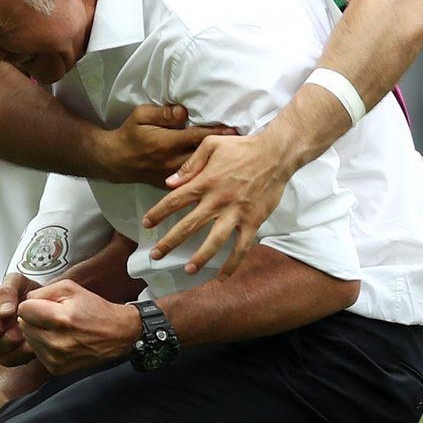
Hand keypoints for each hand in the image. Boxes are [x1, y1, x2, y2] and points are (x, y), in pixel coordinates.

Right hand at [0, 272, 36, 366]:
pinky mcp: (3, 357)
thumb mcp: (16, 281)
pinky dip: (22, 350)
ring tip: (26, 326)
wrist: (40, 307)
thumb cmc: (24, 292)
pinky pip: (9, 359)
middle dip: (6, 324)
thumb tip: (3, 310)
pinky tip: (30, 338)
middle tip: (20, 317)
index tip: (10, 307)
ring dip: (15, 336)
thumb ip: (7, 290)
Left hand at [17, 279, 141, 374]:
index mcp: (60, 319)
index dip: (33, 304)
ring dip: (37, 331)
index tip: (44, 305)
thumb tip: (25, 300)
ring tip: (57, 328)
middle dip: (34, 318)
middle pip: (23, 325)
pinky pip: (36, 352)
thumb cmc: (95, 311)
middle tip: (52, 316)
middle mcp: (56, 342)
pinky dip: (44, 344)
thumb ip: (43, 291)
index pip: (24, 309)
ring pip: (28, 339)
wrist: (116, 335)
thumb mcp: (71, 288)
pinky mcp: (56, 368)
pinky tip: (59, 339)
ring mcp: (55, 358)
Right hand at [95, 104, 236, 186]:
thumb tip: (183, 111)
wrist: (116, 161)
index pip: (197, 137)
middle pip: (205, 158)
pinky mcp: (171, 185)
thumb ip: (162, 113)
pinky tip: (221, 175)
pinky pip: (193, 182)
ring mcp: (172, 176)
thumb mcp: (140, 116)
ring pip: (201, 173)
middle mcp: (172, 162)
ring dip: (218, 167)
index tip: (235, 129)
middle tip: (246, 146)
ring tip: (239, 162)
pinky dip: (207, 178)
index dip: (217, 133)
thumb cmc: (129, 134)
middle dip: (224, 153)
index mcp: (166, 143)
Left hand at [142, 129, 290, 278]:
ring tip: (188, 270)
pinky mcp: (253, 221)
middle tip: (155, 255)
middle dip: (170, 242)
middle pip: (189, 225)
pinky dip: (232, 263)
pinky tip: (222, 277)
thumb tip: (169, 182)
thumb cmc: (242, 147)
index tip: (146, 224)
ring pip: (214, 241)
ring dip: (200, 258)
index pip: (175, 200)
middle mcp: (218, 200)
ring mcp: (236, 213)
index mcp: (205, 181)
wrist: (276, 154)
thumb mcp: (212, 145)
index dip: (158, 213)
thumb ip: (190, 164)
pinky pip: (241, 247)